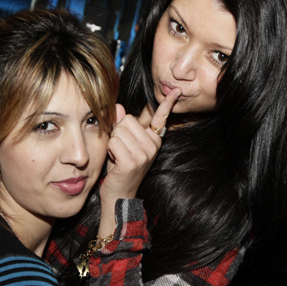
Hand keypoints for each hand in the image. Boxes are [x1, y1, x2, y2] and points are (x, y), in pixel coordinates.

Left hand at [98, 88, 180, 235]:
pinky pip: (114, 142)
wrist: (119, 195)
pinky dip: (109, 150)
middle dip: (117, 133)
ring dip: (112, 143)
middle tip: (120, 151)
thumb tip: (117, 106)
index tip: (177, 91)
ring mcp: (144, 154)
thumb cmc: (119, 168)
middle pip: (126, 119)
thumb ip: (120, 124)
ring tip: (117, 157)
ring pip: (118, 130)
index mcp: (154, 139)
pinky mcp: (133, 162)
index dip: (167, 102)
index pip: (160, 117)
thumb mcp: (121, 143)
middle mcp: (153, 145)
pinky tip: (115, 162)